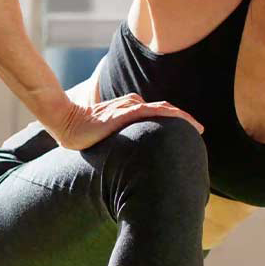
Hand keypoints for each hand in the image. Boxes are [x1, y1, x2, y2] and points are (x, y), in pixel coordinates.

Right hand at [46, 93, 203, 152]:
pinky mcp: (127, 112)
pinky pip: (155, 111)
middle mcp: (132, 105)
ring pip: (163, 110)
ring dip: (183, 119)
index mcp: (128, 110)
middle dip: (184, 120)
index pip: (156, 114)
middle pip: (164, 111)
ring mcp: (129, 107)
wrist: (66, 122)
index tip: (186, 135)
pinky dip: (172, 116)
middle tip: (199, 132)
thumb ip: (117, 142)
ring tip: (198, 129)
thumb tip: (126, 160)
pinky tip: (183, 122)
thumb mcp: (104, 139)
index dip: (173, 122)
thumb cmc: (81, 133)